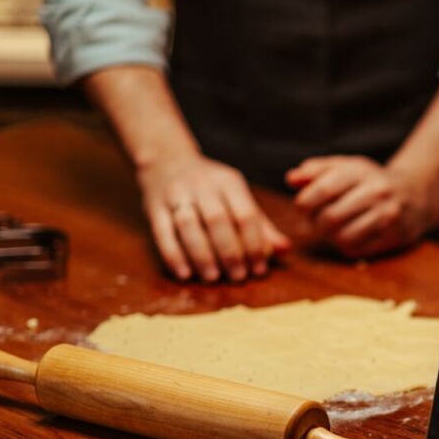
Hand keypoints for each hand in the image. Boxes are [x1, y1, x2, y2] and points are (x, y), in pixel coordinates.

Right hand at [139, 152, 290, 281]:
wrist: (166, 160)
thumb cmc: (211, 188)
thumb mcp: (238, 198)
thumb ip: (260, 225)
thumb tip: (285, 250)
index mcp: (229, 182)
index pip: (246, 214)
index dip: (254, 245)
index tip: (259, 269)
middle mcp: (202, 185)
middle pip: (218, 221)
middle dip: (230, 253)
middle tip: (238, 277)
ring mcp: (175, 194)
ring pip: (189, 226)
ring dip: (202, 255)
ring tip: (213, 278)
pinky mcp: (154, 206)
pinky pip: (163, 232)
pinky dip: (174, 255)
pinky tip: (185, 274)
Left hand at [285, 156, 438, 258]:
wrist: (416, 194)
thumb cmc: (371, 181)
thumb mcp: (346, 167)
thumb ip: (316, 170)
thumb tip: (291, 179)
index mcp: (361, 171)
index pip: (323, 189)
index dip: (305, 203)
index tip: (302, 207)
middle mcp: (377, 192)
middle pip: (331, 217)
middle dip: (315, 223)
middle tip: (314, 221)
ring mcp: (388, 216)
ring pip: (343, 237)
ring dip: (329, 237)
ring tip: (330, 229)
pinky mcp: (393, 236)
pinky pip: (357, 250)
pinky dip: (345, 246)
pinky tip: (348, 235)